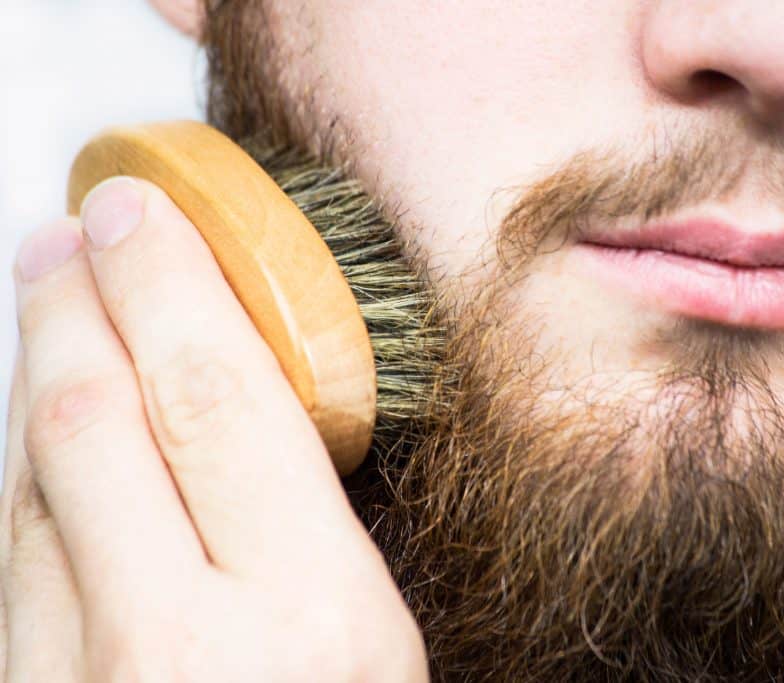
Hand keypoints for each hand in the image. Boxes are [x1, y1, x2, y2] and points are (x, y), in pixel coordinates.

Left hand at [0, 177, 427, 681]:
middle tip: (69, 235)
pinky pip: (10, 564)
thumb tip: (264, 404)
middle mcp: (180, 649)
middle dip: (74, 303)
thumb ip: (325, 534)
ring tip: (55, 310)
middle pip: (93, 424)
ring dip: (38, 377)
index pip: (217, 400)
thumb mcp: (386, 645)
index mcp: (313, 617)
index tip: (142, 211)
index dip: (168, 284)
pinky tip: (47, 439)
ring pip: (26, 488)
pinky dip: (26, 473)